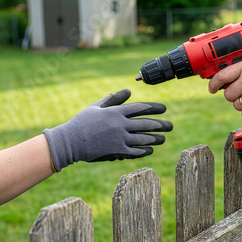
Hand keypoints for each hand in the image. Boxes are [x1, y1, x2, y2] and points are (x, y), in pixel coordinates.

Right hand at [43, 89, 172, 171]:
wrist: (70, 141)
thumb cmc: (82, 121)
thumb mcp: (97, 106)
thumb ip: (114, 98)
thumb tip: (129, 91)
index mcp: (116, 111)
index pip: (140, 108)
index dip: (154, 108)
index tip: (164, 109)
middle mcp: (120, 124)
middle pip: (146, 124)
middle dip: (161, 125)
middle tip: (171, 126)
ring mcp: (119, 138)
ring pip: (143, 138)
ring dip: (155, 138)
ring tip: (163, 138)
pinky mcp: (116, 151)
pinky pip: (134, 151)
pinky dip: (144, 150)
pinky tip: (150, 149)